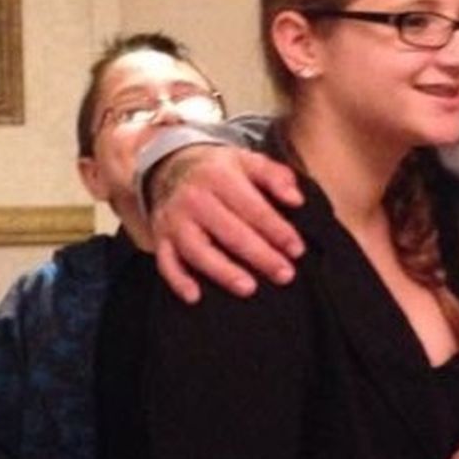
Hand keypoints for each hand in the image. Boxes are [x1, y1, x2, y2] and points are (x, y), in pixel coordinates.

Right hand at [151, 145, 304, 302]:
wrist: (172, 167)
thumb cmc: (220, 170)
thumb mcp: (249, 161)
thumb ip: (276, 176)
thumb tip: (296, 200)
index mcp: (220, 177)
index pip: (253, 208)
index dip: (277, 230)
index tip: (297, 250)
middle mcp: (195, 199)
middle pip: (230, 232)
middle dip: (260, 256)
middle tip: (285, 275)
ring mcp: (175, 220)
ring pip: (198, 251)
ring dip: (223, 272)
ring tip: (249, 288)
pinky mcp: (160, 237)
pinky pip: (166, 262)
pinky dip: (178, 280)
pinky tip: (195, 297)